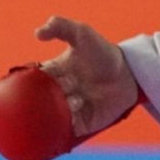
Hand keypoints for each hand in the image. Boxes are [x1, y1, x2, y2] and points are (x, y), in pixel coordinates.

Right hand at [36, 14, 140, 137]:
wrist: (129, 74)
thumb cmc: (102, 52)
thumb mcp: (82, 34)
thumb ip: (61, 27)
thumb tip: (37, 32)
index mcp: (50, 75)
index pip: (30, 83)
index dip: (30, 83)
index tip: (35, 80)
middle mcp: (54, 94)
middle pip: (39, 102)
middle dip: (49, 95)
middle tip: (68, 84)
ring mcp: (66, 111)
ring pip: (51, 117)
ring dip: (60, 110)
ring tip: (77, 99)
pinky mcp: (79, 125)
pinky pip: (65, 132)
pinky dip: (64, 128)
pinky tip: (73, 118)